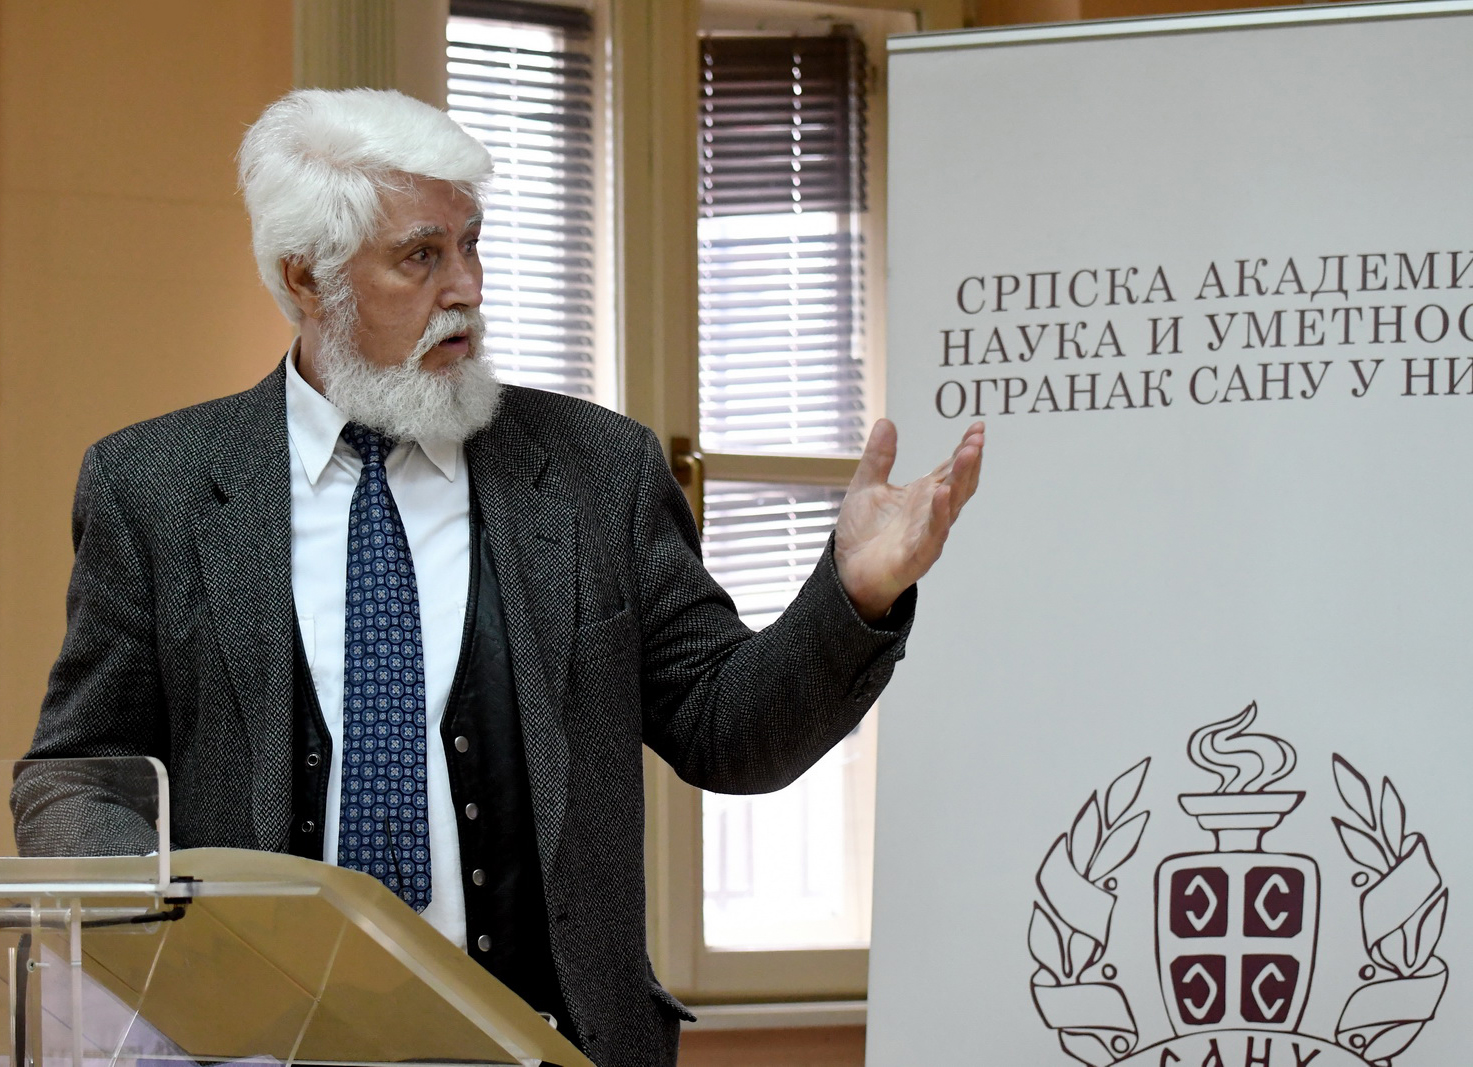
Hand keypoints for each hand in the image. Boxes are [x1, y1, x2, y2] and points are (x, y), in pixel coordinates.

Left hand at [834, 419, 984, 621]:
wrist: (847, 573)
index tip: (977, 427)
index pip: (951, 469)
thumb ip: (878, 457)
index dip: (965, 448)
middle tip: (977, 438)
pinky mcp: (917, 556)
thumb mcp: (867, 486)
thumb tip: (886, 422)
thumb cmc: (862, 533)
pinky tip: (942, 494)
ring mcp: (928, 534)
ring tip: (968, 455)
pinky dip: (939, 514)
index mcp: (923, 495)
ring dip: (961, 480)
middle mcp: (932, 513)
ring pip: (951, 506)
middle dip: (969, 461)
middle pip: (958, 484)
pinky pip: (933, 535)